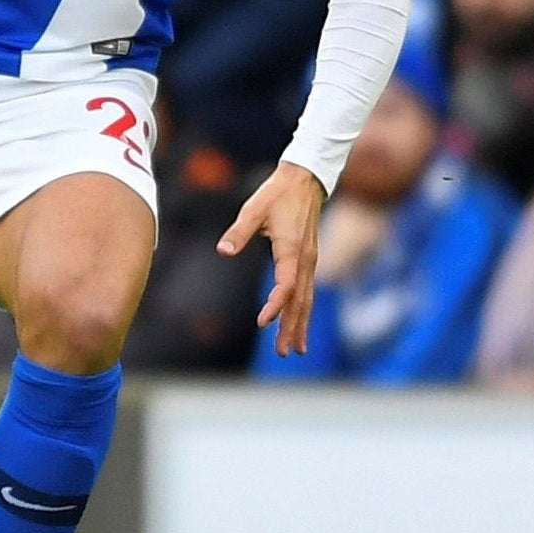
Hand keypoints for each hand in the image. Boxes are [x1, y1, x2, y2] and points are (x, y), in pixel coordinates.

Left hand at [218, 161, 326, 354]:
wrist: (305, 179)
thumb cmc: (277, 193)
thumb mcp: (254, 208)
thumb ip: (239, 231)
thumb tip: (223, 250)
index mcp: (292, 250)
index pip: (286, 286)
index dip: (275, 306)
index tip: (262, 322)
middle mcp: (305, 260)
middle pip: (300, 301)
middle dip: (292, 328)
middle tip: (285, 353)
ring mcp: (309, 261)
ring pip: (307, 299)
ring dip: (300, 324)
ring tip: (295, 349)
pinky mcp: (308, 260)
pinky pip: (307, 291)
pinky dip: (303, 310)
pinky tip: (299, 324)